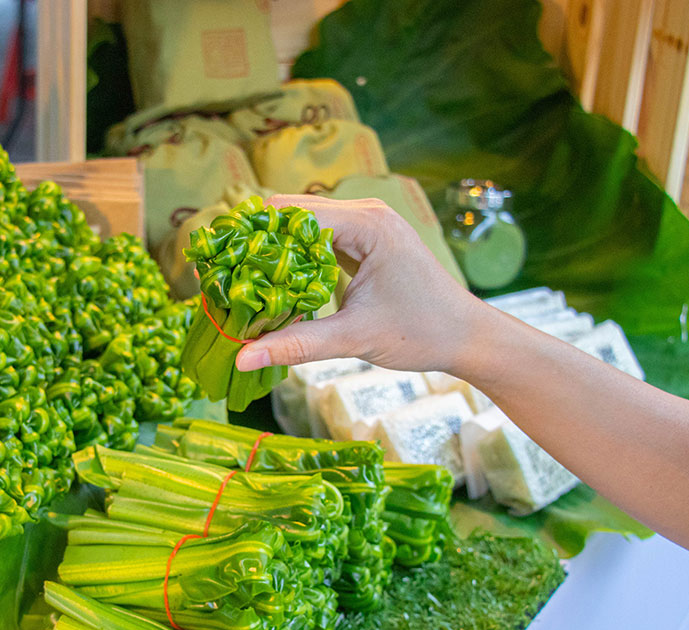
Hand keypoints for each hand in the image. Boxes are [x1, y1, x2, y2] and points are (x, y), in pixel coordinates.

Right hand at [234, 195, 489, 374]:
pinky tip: (273, 284)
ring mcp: (366, 225)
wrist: (467, 337)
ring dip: (273, 250)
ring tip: (240, 279)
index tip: (220, 262)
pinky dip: (294, 259)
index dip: (253, 234)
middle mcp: (365, 213)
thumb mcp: (355, 337)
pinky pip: (319, 241)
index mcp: (366, 223)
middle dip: (256, 242)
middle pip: (292, 213)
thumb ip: (296, 344)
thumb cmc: (422, 332)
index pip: (291, 211)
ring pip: (303, 226)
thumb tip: (242, 359)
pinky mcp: (365, 242)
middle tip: (222, 275)